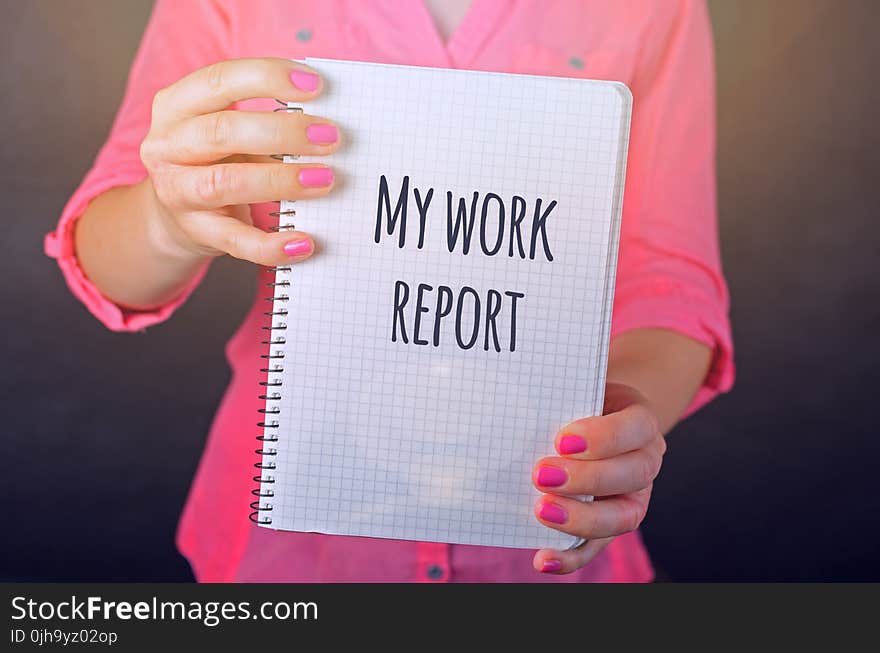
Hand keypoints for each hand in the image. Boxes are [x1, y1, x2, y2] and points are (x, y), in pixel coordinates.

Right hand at [139, 58, 339, 266]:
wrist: (176, 216)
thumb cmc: (215, 160)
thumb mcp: (228, 129)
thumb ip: (266, 121)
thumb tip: (326, 125)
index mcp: (176, 106)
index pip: (219, 80)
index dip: (267, 78)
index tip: (315, 86)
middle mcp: (168, 146)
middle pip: (223, 131)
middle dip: (283, 132)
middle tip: (330, 137)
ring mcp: (178, 191)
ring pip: (226, 182)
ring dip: (280, 180)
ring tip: (324, 179)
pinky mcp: (198, 232)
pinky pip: (237, 242)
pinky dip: (272, 245)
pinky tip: (304, 242)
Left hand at [531, 382, 665, 573]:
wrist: (596, 418)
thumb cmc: (580, 401)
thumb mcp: (579, 386)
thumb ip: (563, 392)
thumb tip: (522, 396)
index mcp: (642, 422)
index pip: (635, 429)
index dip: (603, 437)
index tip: (562, 439)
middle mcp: (645, 461)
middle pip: (631, 475)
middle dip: (586, 478)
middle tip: (541, 474)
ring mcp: (632, 497)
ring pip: (621, 517)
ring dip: (580, 518)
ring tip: (541, 510)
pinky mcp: (610, 524)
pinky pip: (596, 547)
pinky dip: (570, 558)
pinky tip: (542, 559)